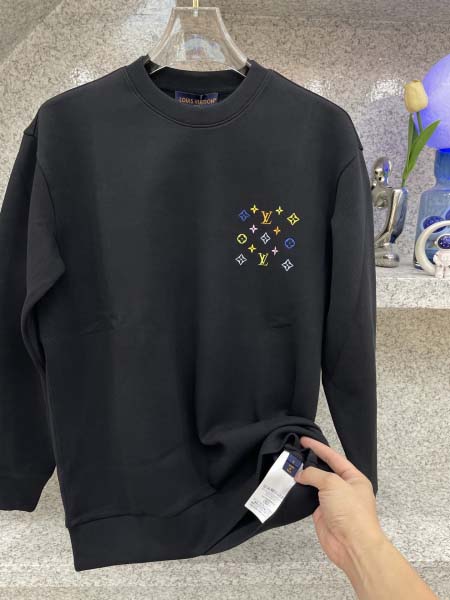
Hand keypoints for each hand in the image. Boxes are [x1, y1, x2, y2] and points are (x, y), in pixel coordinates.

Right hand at [295, 436, 383, 572]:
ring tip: (288, 467)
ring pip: (315, 485)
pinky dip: (300, 493)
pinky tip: (289, 485)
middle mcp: (344, 488)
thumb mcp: (333, 484)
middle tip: (293, 452)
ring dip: (303, 478)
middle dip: (310, 462)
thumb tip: (300, 474)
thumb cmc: (351, 512)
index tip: (304, 439)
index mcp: (353, 478)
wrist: (352, 545)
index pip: (334, 457)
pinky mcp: (322, 514)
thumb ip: (314, 474)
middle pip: (324, 470)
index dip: (319, 447)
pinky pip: (309, 499)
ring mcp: (332, 501)